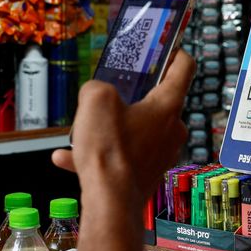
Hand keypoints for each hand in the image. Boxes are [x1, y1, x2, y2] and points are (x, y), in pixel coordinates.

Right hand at [53, 50, 195, 206]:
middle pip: (156, 103)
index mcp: (167, 107)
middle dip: (131, 98)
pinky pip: (122, 157)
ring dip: (108, 130)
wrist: (109, 201)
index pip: (183, 69)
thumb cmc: (110, 150)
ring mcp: (161, 154)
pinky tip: (67, 158)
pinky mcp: (147, 174)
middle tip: (109, 95)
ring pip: (134, 132)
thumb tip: (96, 94)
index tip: (168, 48)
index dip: (175, 53)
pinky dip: (98, 155)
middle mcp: (172, 130)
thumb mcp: (95, 101)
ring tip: (82, 133)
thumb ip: (97, 87)